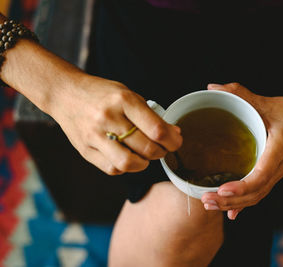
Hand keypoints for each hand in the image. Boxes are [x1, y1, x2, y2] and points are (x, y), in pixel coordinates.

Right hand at [49, 75, 181, 174]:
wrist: (65, 94)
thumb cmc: (102, 94)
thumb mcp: (128, 95)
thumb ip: (150, 115)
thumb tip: (174, 134)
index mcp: (123, 100)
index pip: (156, 129)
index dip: (173, 140)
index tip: (176, 142)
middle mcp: (108, 118)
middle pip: (146, 148)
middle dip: (161, 152)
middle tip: (162, 148)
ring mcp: (95, 136)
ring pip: (129, 163)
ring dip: (145, 163)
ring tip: (146, 156)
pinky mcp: (85, 150)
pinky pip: (112, 169)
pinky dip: (125, 167)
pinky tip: (128, 157)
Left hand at [201, 82, 282, 219]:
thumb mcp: (265, 101)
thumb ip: (239, 93)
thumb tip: (211, 87)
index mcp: (280, 147)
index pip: (262, 174)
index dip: (243, 185)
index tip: (223, 189)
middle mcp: (281, 165)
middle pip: (256, 191)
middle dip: (231, 199)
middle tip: (206, 200)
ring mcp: (279, 172)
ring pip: (257, 196)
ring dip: (234, 204)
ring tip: (209, 204)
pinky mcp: (275, 174)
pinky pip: (260, 193)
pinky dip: (244, 204)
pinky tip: (230, 213)